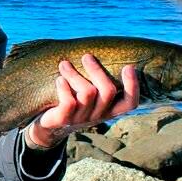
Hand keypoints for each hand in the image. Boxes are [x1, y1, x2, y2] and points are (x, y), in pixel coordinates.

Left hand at [25, 54, 139, 148]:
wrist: (48, 127)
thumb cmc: (72, 102)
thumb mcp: (88, 95)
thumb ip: (96, 81)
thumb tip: (97, 54)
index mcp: (108, 110)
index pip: (130, 103)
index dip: (133, 86)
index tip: (128, 67)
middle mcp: (98, 116)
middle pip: (108, 91)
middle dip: (97, 71)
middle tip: (86, 57)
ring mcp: (81, 119)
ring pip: (88, 93)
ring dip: (75, 75)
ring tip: (64, 64)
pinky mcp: (64, 120)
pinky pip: (69, 102)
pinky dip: (64, 87)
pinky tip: (59, 80)